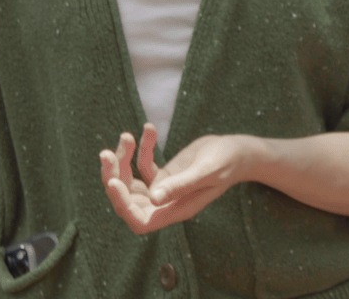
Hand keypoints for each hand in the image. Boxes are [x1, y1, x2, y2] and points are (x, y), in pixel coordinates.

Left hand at [99, 123, 257, 233]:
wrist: (240, 150)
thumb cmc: (228, 161)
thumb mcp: (206, 171)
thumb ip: (180, 185)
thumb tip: (154, 198)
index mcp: (175, 209)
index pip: (140, 220)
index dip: (122, 205)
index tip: (114, 181)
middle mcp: (166, 203)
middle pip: (128, 200)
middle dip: (115, 177)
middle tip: (108, 153)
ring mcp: (163, 189)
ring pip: (131, 181)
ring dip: (124, 160)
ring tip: (126, 136)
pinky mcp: (165, 175)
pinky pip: (144, 165)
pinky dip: (143, 147)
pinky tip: (149, 128)